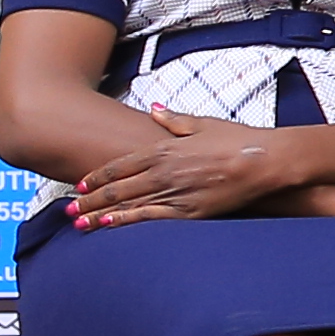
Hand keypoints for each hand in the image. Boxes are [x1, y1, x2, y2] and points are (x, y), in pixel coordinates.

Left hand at [69, 109, 304, 228]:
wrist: (265, 160)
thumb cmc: (239, 140)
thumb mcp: (203, 123)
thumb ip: (174, 120)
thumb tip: (155, 110)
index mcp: (164, 148)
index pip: (120, 165)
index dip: (97, 176)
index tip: (81, 184)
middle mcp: (163, 170)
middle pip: (116, 187)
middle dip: (89, 198)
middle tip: (69, 208)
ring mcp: (174, 192)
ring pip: (126, 204)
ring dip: (98, 213)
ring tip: (79, 222)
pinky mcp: (188, 210)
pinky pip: (149, 216)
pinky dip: (125, 220)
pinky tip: (107, 225)